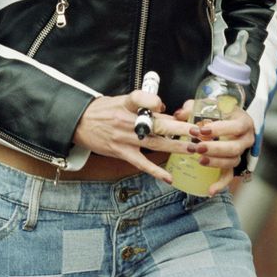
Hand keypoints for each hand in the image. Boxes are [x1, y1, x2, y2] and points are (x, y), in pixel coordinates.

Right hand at [73, 90, 193, 183]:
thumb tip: (166, 112)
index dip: (151, 102)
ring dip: (175, 146)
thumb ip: (143, 106)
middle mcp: (125, 121)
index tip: (162, 105)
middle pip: (155, 124)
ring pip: (154, 143)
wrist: (79, 124)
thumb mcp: (120, 101)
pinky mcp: (121, 152)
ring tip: (193, 148)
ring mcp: (124, 138)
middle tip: (197, 131)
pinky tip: (169, 177)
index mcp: (125, 104)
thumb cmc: (102, 110)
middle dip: (178, 128)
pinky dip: (155, 171)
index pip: (139, 99)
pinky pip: (141, 163)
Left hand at [174, 101, 254, 194]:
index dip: (220, 129)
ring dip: (216, 163)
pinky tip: (210, 190)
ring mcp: (242, 153)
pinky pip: (230, 176)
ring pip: (232, 162)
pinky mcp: (234, 164)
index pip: (235, 127)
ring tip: (199, 160)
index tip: (201, 130)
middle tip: (197, 147)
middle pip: (234, 148)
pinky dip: (221, 184)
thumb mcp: (209, 105)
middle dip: (215, 148)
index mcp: (243, 122)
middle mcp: (246, 139)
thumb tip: (179, 114)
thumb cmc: (220, 112)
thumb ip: (193, 107)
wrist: (231, 120)